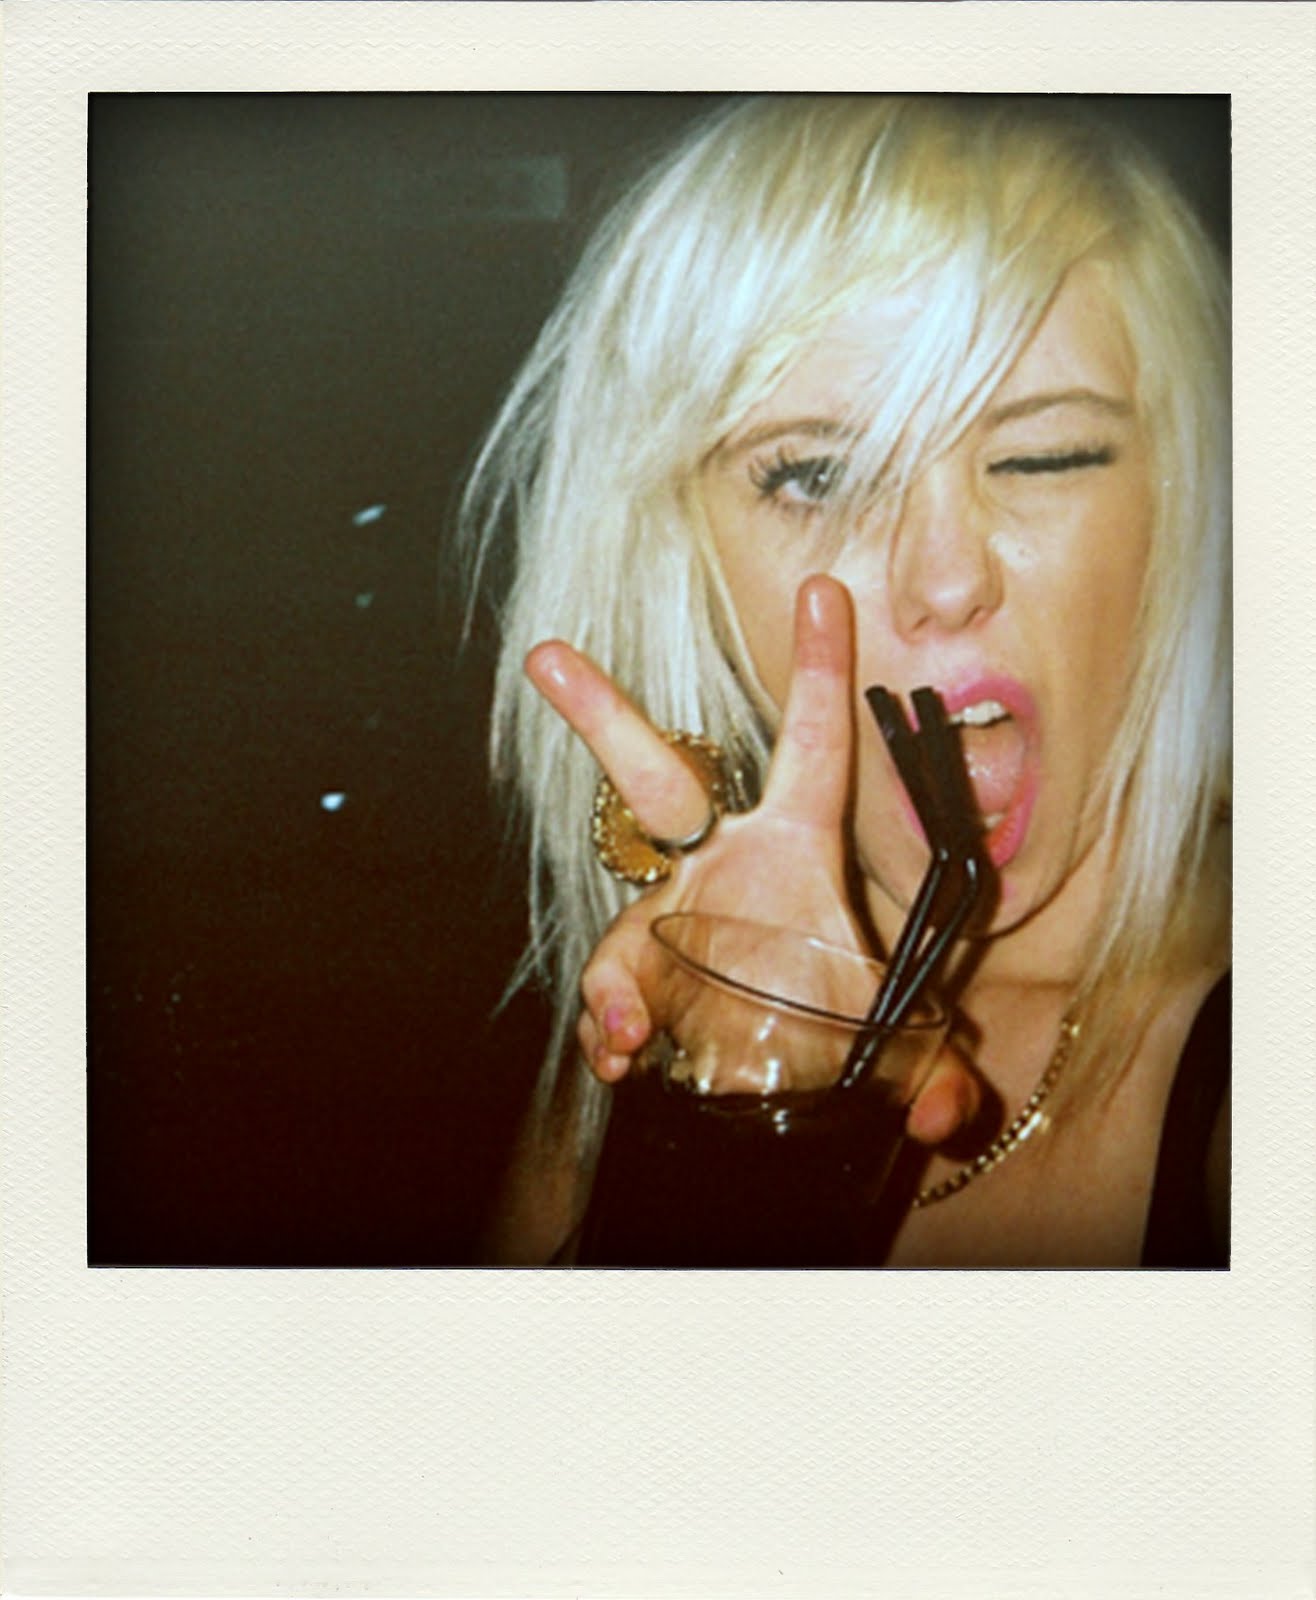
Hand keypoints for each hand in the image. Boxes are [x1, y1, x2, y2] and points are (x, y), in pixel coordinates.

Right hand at [524, 574, 980, 1145]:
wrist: (779, 1080)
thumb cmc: (832, 1022)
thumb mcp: (889, 1039)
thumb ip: (931, 1072)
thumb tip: (944, 1115)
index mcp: (794, 845)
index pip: (814, 745)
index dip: (821, 668)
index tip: (825, 587)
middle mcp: (720, 867)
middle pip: (655, 777)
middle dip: (600, 714)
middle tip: (546, 657)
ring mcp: (670, 918)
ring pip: (621, 918)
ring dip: (612, 959)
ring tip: (623, 1025)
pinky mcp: (642, 978)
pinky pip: (612, 990)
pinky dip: (608, 1025)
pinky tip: (619, 1055)